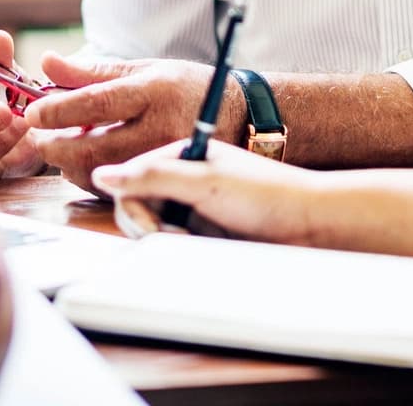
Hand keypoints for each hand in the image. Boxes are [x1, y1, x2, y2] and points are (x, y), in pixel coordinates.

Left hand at [23, 55, 237, 191]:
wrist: (236, 116)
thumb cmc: (182, 86)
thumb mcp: (142, 68)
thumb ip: (91, 70)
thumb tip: (46, 62)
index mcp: (152, 91)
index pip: (97, 103)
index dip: (58, 110)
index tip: (32, 112)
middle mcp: (159, 128)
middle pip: (93, 148)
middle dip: (55, 146)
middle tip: (38, 138)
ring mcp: (163, 159)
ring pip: (101, 173)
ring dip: (69, 164)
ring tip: (61, 147)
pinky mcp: (165, 182)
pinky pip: (117, 187)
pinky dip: (91, 176)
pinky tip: (85, 161)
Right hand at [92, 139, 323, 243]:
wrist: (309, 225)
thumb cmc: (268, 194)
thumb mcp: (206, 181)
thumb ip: (152, 176)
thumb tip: (102, 175)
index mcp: (179, 158)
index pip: (131, 182)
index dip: (135, 208)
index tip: (153, 226)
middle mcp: (181, 182)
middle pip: (136, 209)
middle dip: (151, 228)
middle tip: (178, 237)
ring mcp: (191, 210)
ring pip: (152, 232)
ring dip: (167, 243)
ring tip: (195, 242)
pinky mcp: (201, 236)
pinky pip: (173, 249)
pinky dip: (180, 253)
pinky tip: (201, 250)